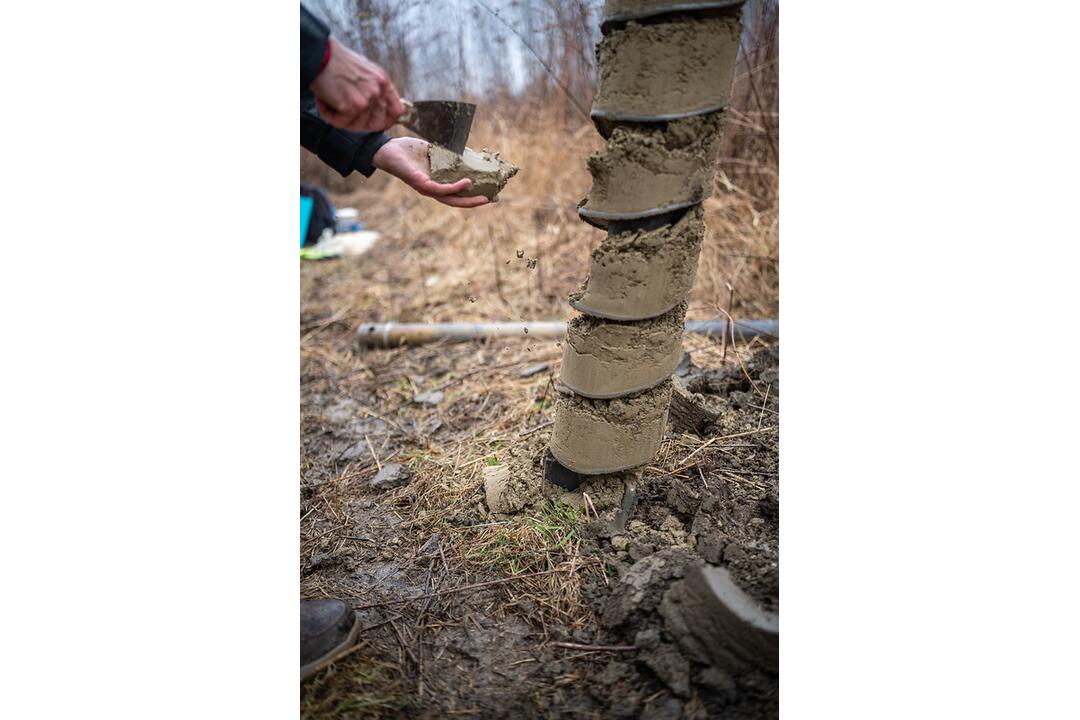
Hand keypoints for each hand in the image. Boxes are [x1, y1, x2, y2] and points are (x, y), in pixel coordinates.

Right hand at [309, 38, 403, 131]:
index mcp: (383, 81)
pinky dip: (328, 114)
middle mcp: (378, 90)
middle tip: (343, 111)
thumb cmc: (337, 63)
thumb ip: (374, 89)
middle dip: (358, 122)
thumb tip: (378, 110)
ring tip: (330, 100)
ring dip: (340, 117)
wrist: (319, 54)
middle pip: (376, 124)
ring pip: (356, 126)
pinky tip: (323, 100)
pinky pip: (340, 123)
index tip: (374, 123)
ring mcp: (366, 99)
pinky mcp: (351, 106)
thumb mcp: (365, 72)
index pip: (396, 111)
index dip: (387, 121)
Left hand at [373, 137, 488, 208]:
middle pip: (456, 200)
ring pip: (451, 199)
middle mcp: (432, 188)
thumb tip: (467, 151)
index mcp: (435, 182)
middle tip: (489, 200)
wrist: (387, 149)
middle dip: (473, 202)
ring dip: (468, 199)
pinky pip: (441, 189)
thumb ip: (448, 153)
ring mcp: (427, 188)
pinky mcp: (421, 184)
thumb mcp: (433, 150)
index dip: (470, 195)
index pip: (455, 193)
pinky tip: (466, 182)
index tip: (486, 193)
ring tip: (483, 197)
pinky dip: (455, 187)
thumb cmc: (408, 149)